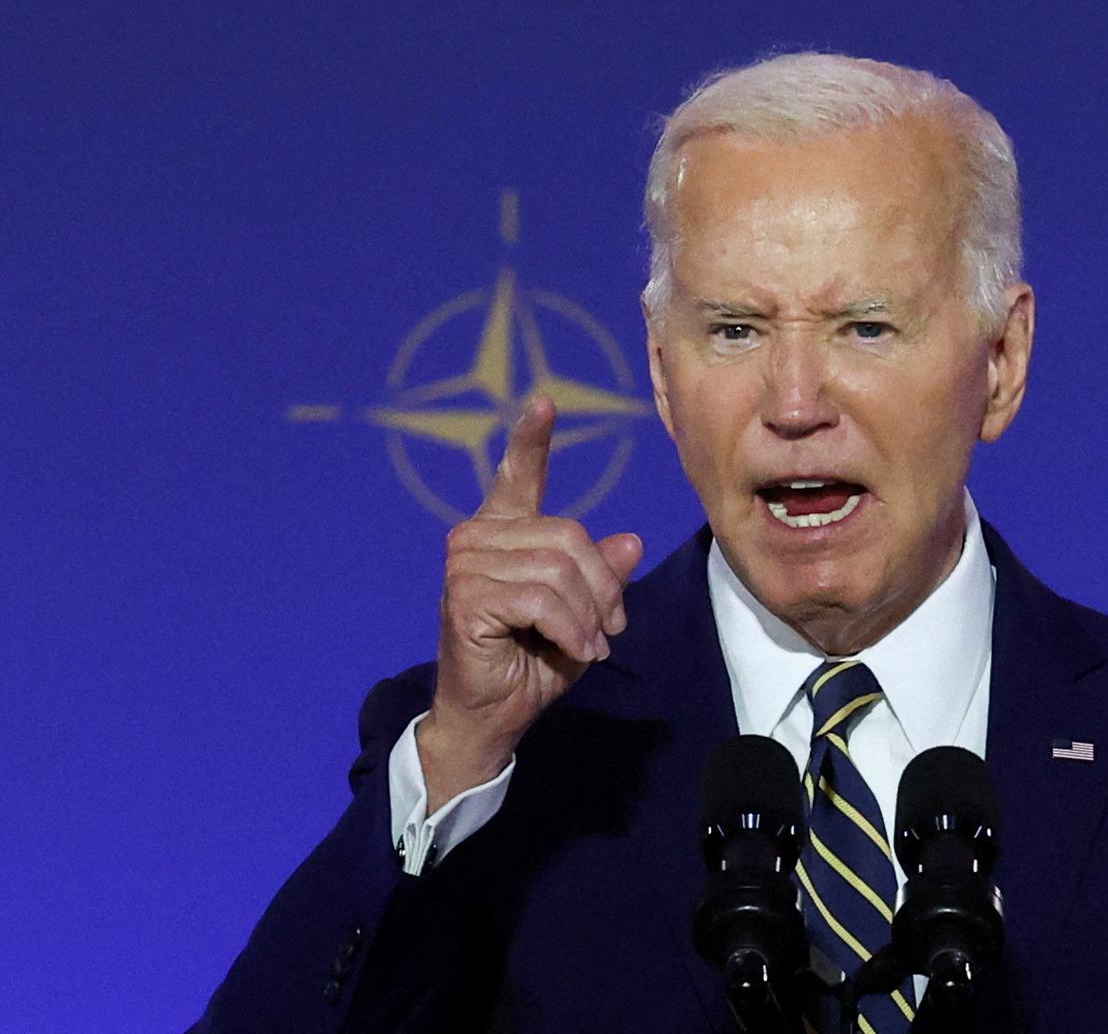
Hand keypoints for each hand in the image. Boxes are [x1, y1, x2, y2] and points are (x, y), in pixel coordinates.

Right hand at [421, 395, 642, 808]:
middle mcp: (477, 538)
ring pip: (559, 569)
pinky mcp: (466, 596)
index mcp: (504, 532)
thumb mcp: (583, 615)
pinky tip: (575, 649)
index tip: (544, 403)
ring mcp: (465, 564)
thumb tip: (629, 541)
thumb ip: (601, 576)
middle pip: (568, 535)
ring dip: (589, 615)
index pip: (516, 476)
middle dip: (603, 587)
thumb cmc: (533, 662)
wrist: (493, 716)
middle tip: (610, 629)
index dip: (530, 440)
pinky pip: (544, 599)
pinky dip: (572, 629)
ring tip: (590, 644)